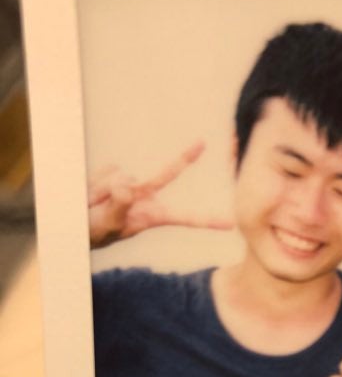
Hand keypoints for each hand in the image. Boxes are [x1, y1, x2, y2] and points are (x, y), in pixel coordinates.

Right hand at [88, 142, 233, 247]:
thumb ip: (120, 206)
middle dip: (185, 158)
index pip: (184, 218)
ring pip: (120, 177)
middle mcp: (145, 197)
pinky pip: (106, 172)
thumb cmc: (95, 233)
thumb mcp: (108, 225)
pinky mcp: (115, 174)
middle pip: (169, 173)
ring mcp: (130, 184)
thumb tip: (129, 185)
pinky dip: (95, 183)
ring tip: (94, 205)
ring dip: (103, 190)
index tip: (231, 223)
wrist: (75, 223)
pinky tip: (91, 194)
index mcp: (152, 217)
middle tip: (202, 143)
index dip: (207, 221)